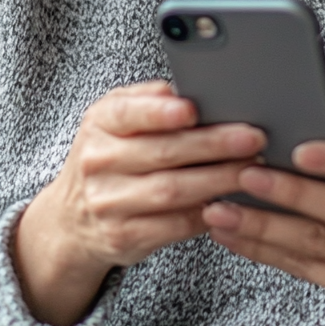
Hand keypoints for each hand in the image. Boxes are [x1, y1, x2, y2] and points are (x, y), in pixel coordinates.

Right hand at [13, 80, 264, 325]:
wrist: (72, 220)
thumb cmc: (110, 156)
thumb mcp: (116, 119)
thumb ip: (150, 100)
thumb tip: (196, 88)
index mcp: (100, 123)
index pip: (128, 113)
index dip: (160, 112)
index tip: (192, 109)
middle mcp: (98, 162)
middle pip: (163, 153)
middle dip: (213, 145)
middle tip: (252, 138)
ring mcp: (109, 203)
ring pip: (173, 191)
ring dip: (219, 179)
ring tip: (252, 168)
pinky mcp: (124, 237)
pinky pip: (174, 225)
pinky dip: (207, 211)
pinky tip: (232, 201)